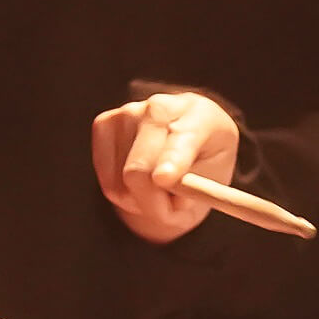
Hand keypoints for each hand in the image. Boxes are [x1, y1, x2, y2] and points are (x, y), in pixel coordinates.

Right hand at [91, 91, 240, 243]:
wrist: (185, 143)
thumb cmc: (204, 165)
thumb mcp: (214, 182)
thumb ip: (195, 189)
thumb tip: (164, 187)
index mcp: (201, 116)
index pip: (182, 137)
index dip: (172, 159)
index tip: (163, 179)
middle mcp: (161, 107)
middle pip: (140, 166)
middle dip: (152, 202)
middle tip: (170, 212)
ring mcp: (128, 112)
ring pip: (121, 181)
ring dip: (140, 201)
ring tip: (158, 188)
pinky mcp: (103, 123)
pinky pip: (107, 182)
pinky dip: (124, 195)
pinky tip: (140, 180)